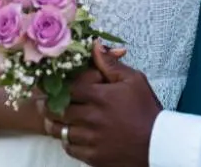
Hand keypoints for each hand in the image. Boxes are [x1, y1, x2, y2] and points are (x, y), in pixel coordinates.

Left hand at [39, 42, 160, 165]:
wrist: (159, 144)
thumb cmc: (147, 109)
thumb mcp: (133, 80)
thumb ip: (110, 63)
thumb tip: (94, 45)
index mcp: (100, 96)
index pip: (66, 88)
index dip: (54, 86)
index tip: (46, 84)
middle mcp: (92, 118)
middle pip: (57, 110)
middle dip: (47, 105)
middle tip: (41, 101)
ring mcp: (91, 139)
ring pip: (60, 131)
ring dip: (54, 124)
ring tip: (51, 118)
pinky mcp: (93, 156)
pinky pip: (70, 148)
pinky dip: (66, 141)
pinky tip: (69, 134)